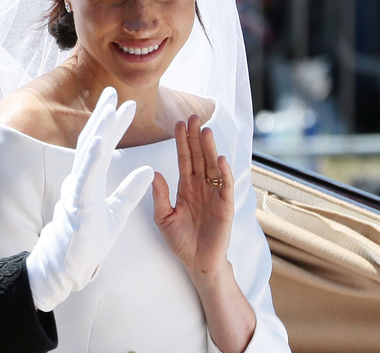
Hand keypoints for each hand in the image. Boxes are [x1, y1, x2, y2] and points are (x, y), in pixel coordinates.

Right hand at [26, 87, 153, 310]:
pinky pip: (86, 176)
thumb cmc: (89, 241)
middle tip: (112, 91)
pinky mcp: (78, 203)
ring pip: (88, 154)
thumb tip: (150, 170)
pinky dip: (93, 156)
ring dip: (99, 129)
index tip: (125, 105)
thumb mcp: (117, 212)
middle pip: (92, 141)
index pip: (103, 147)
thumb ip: (130, 191)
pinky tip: (100, 139)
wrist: (70, 266)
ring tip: (110, 107)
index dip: (113, 125)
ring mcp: (77, 190)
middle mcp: (80, 180)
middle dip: (103, 116)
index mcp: (89, 181)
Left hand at [152, 114, 233, 280]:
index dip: (182, 142)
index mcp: (185, 187)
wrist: (198, 263)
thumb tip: (154, 173)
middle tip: (193, 116)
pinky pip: (225, 186)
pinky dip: (224, 172)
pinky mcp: (225, 206)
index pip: (184, 159)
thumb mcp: (164, 217)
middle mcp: (201, 186)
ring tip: (205, 131)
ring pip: (212, 166)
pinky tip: (220, 159)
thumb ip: (159, 196)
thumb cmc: (181, 241)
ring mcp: (214, 194)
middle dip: (196, 137)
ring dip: (210, 149)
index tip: (178, 124)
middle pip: (199, 157)